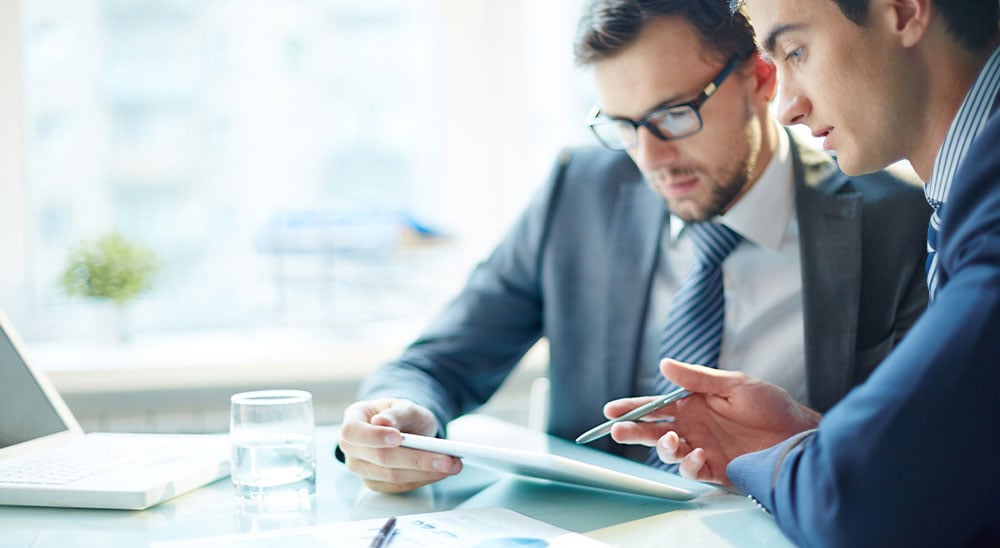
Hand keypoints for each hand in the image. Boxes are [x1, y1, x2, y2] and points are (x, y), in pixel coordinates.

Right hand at [339, 398, 461, 492]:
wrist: (406, 429)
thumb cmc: (401, 415)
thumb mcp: (403, 406)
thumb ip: (396, 413)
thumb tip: (382, 423)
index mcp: (353, 420)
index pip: (353, 431)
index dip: (373, 436)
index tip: (397, 438)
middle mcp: (352, 448)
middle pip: (379, 458)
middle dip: (415, 459)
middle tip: (445, 458)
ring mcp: (362, 468)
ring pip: (392, 476)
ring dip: (424, 472)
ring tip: (451, 465)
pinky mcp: (377, 484)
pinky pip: (400, 486)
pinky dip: (423, 479)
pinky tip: (441, 472)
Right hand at [607, 359, 821, 484]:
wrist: (798, 435)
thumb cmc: (771, 406)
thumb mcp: (734, 384)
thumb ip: (698, 378)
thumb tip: (665, 365)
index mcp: (693, 404)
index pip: (655, 406)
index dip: (632, 408)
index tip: (612, 411)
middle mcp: (694, 427)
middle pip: (654, 430)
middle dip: (633, 431)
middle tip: (618, 431)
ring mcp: (703, 448)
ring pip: (669, 452)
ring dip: (662, 447)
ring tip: (670, 441)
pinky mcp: (715, 470)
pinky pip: (692, 471)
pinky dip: (689, 465)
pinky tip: (697, 455)